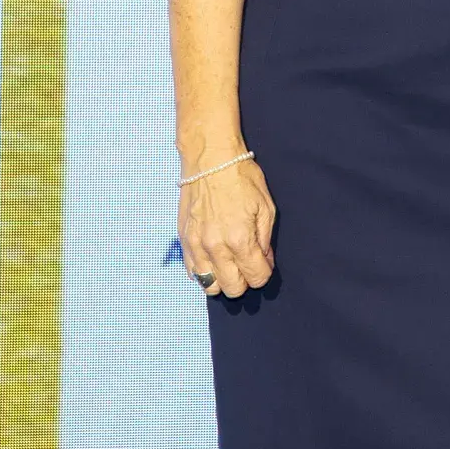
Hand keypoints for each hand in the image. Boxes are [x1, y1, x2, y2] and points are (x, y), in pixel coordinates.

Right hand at [179, 155, 276, 297]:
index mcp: (240, 239)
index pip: (255, 277)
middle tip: (248, 266)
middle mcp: (216, 247)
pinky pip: (192, 271)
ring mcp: (196, 246)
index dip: (263, 275)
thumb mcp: (266, 207)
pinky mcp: (184, 240)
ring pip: (209, 285)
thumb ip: (265, 240)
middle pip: (232, 288)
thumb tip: (264, 261)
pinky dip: (204, 272)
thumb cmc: (242, 178)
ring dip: (223, 280)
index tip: (264, 265)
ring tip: (230, 265)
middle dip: (244, 282)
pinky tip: (213, 260)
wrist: (210, 160)